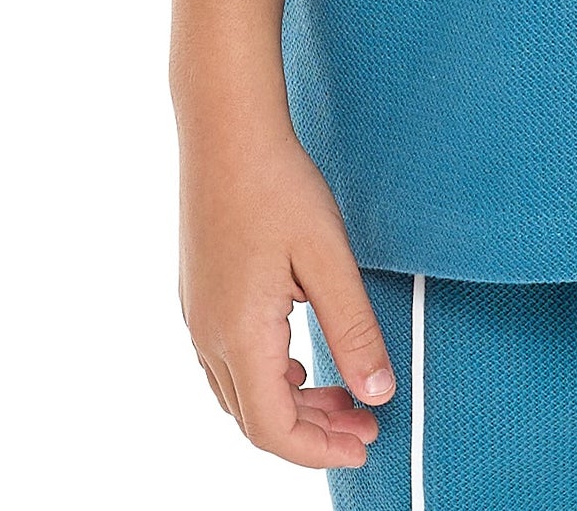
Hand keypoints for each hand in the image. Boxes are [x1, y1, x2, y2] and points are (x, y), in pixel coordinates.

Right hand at [177, 122, 397, 470]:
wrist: (225, 128)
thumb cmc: (277, 184)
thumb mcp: (328, 258)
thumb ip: (353, 330)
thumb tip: (379, 393)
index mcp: (239, 334)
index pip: (273, 429)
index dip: (320, 450)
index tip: (367, 441)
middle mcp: (208, 334)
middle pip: (255, 417)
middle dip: (312, 432)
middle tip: (366, 423)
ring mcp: (198, 313)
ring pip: (240, 391)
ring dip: (290, 405)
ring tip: (343, 393)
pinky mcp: (199, 292)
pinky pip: (229, 360)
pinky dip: (268, 376)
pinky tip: (302, 358)